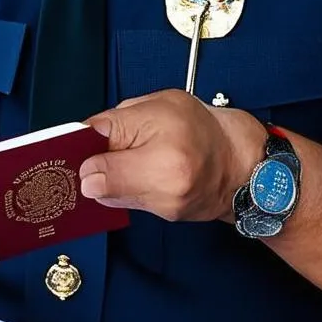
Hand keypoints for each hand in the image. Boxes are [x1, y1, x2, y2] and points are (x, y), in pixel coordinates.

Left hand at [80, 90, 264, 222]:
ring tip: (128, 154)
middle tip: (101, 147)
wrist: (245, 164)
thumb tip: (80, 138)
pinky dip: (125, 185)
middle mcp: (164, 191)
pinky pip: (126, 200)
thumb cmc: (206, 128)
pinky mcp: (164, 218)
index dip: (80, 153)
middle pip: (96, 185)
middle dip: (93, 164)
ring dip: (108, 176)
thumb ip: (115, 121)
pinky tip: (141, 168)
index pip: (95, 167)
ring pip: (107, 195)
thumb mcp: (159, 104)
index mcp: (163, 159)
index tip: (75, 144)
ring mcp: (164, 208)